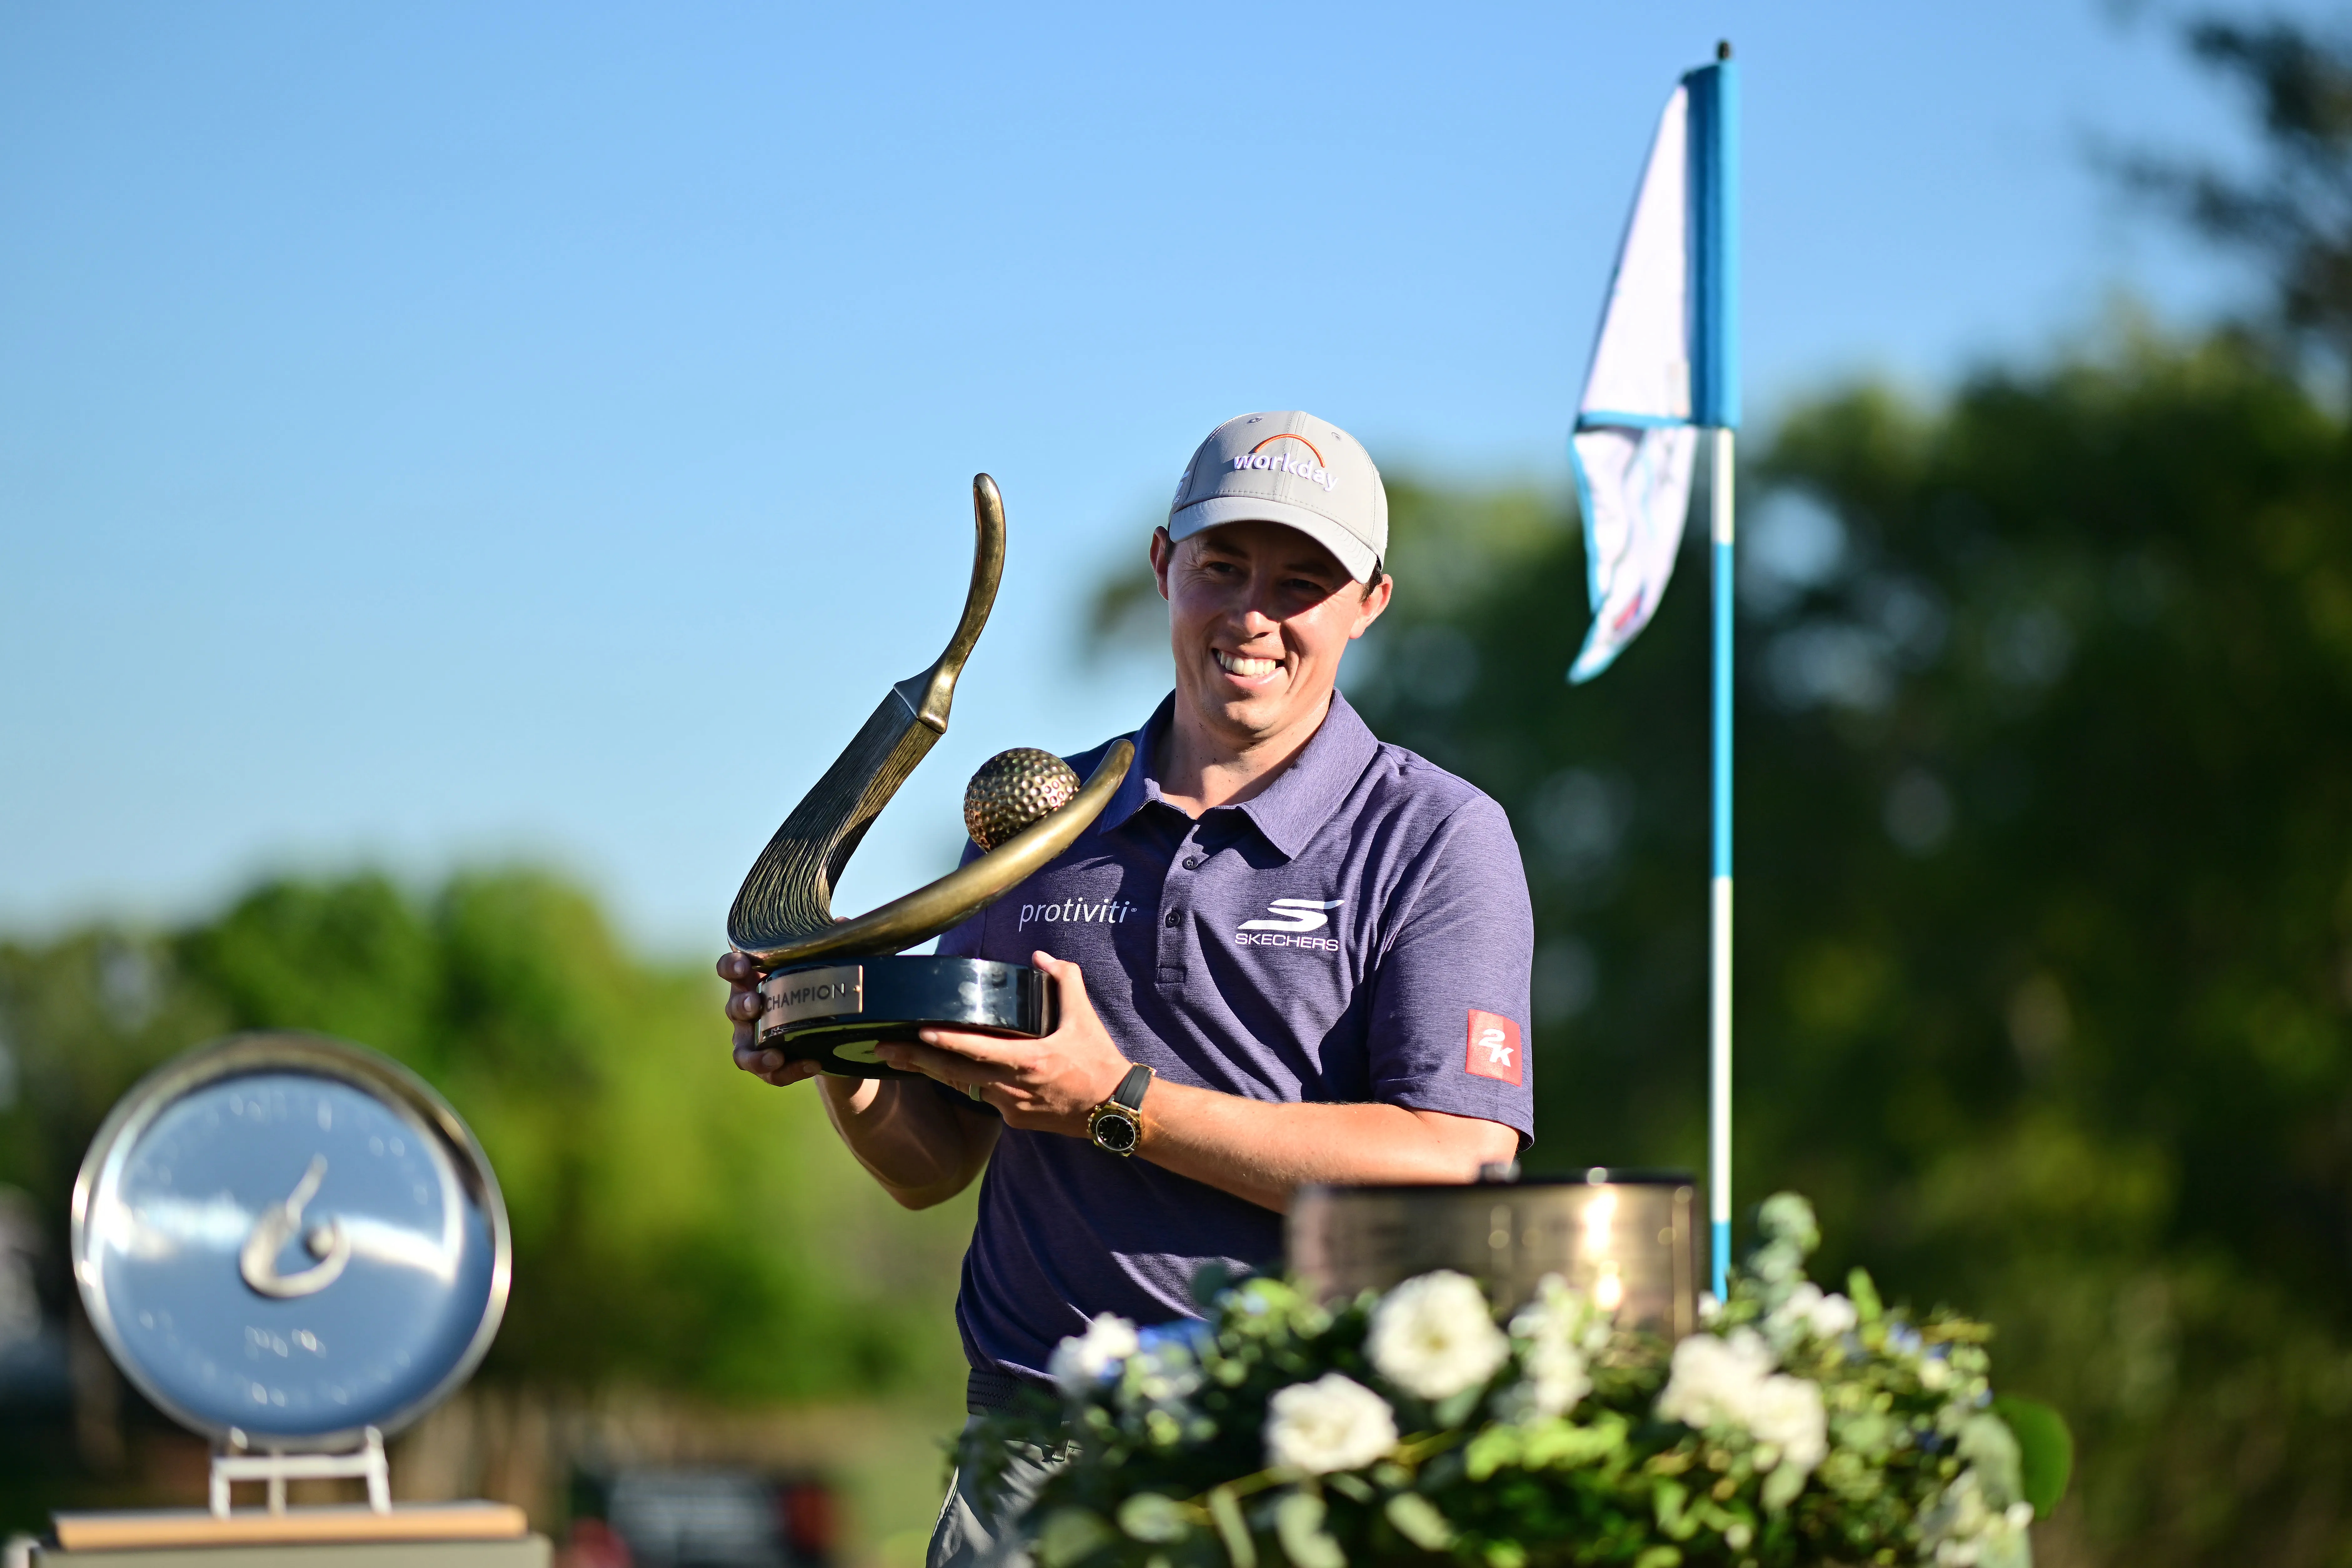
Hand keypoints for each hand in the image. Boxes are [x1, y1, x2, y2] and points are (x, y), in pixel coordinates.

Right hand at [718, 949, 824, 1088]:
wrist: (834, 1033)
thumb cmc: (817, 988)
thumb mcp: (826, 967)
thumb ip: (830, 947)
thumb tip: (840, 922)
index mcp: (755, 980)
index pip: (731, 969)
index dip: (731, 966)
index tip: (743, 965)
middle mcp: (748, 1010)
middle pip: (733, 1008)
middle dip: (742, 1006)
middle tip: (756, 1005)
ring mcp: (755, 1040)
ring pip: (742, 1051)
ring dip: (754, 1054)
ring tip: (774, 1056)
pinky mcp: (770, 1065)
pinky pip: (771, 1073)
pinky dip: (788, 1072)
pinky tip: (812, 1065)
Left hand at [875, 951, 1130, 1137]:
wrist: (1113, 1110)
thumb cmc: (1098, 1061)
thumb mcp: (1084, 1017)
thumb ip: (1064, 980)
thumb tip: (1040, 957)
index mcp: (1030, 1060)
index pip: (977, 1050)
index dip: (945, 1042)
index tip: (916, 1031)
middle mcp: (1013, 1087)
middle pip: (954, 1074)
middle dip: (915, 1060)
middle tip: (884, 1048)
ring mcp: (1010, 1107)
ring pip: (963, 1085)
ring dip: (932, 1071)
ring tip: (899, 1058)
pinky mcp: (1013, 1119)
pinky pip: (983, 1096)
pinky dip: (964, 1081)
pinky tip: (943, 1071)